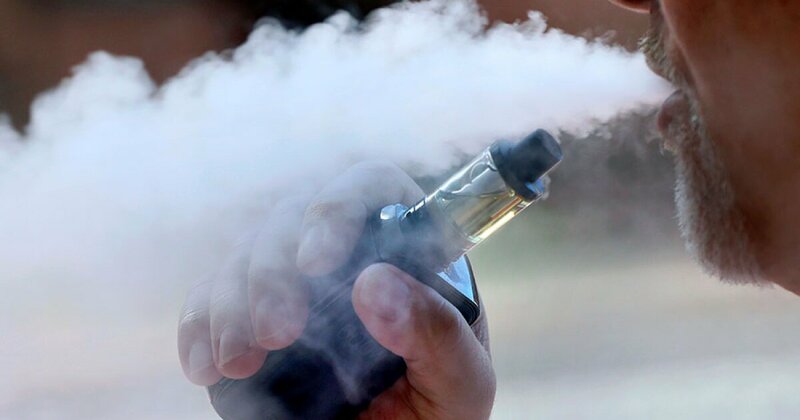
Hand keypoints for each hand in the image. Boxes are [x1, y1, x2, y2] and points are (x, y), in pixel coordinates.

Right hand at [177, 160, 495, 418]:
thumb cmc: (440, 408)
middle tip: (276, 333)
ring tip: (239, 361)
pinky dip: (198, 325)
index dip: (336, 207)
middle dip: (272, 271)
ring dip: (230, 303)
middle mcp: (346, 250)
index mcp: (408, 248)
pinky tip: (204, 363)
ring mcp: (295, 280)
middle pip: (293, 216)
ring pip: (245, 254)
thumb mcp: (460, 379)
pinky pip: (210, 298)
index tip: (315, 263)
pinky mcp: (252, 313)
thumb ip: (436, 333)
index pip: (371, 185)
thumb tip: (374, 283)